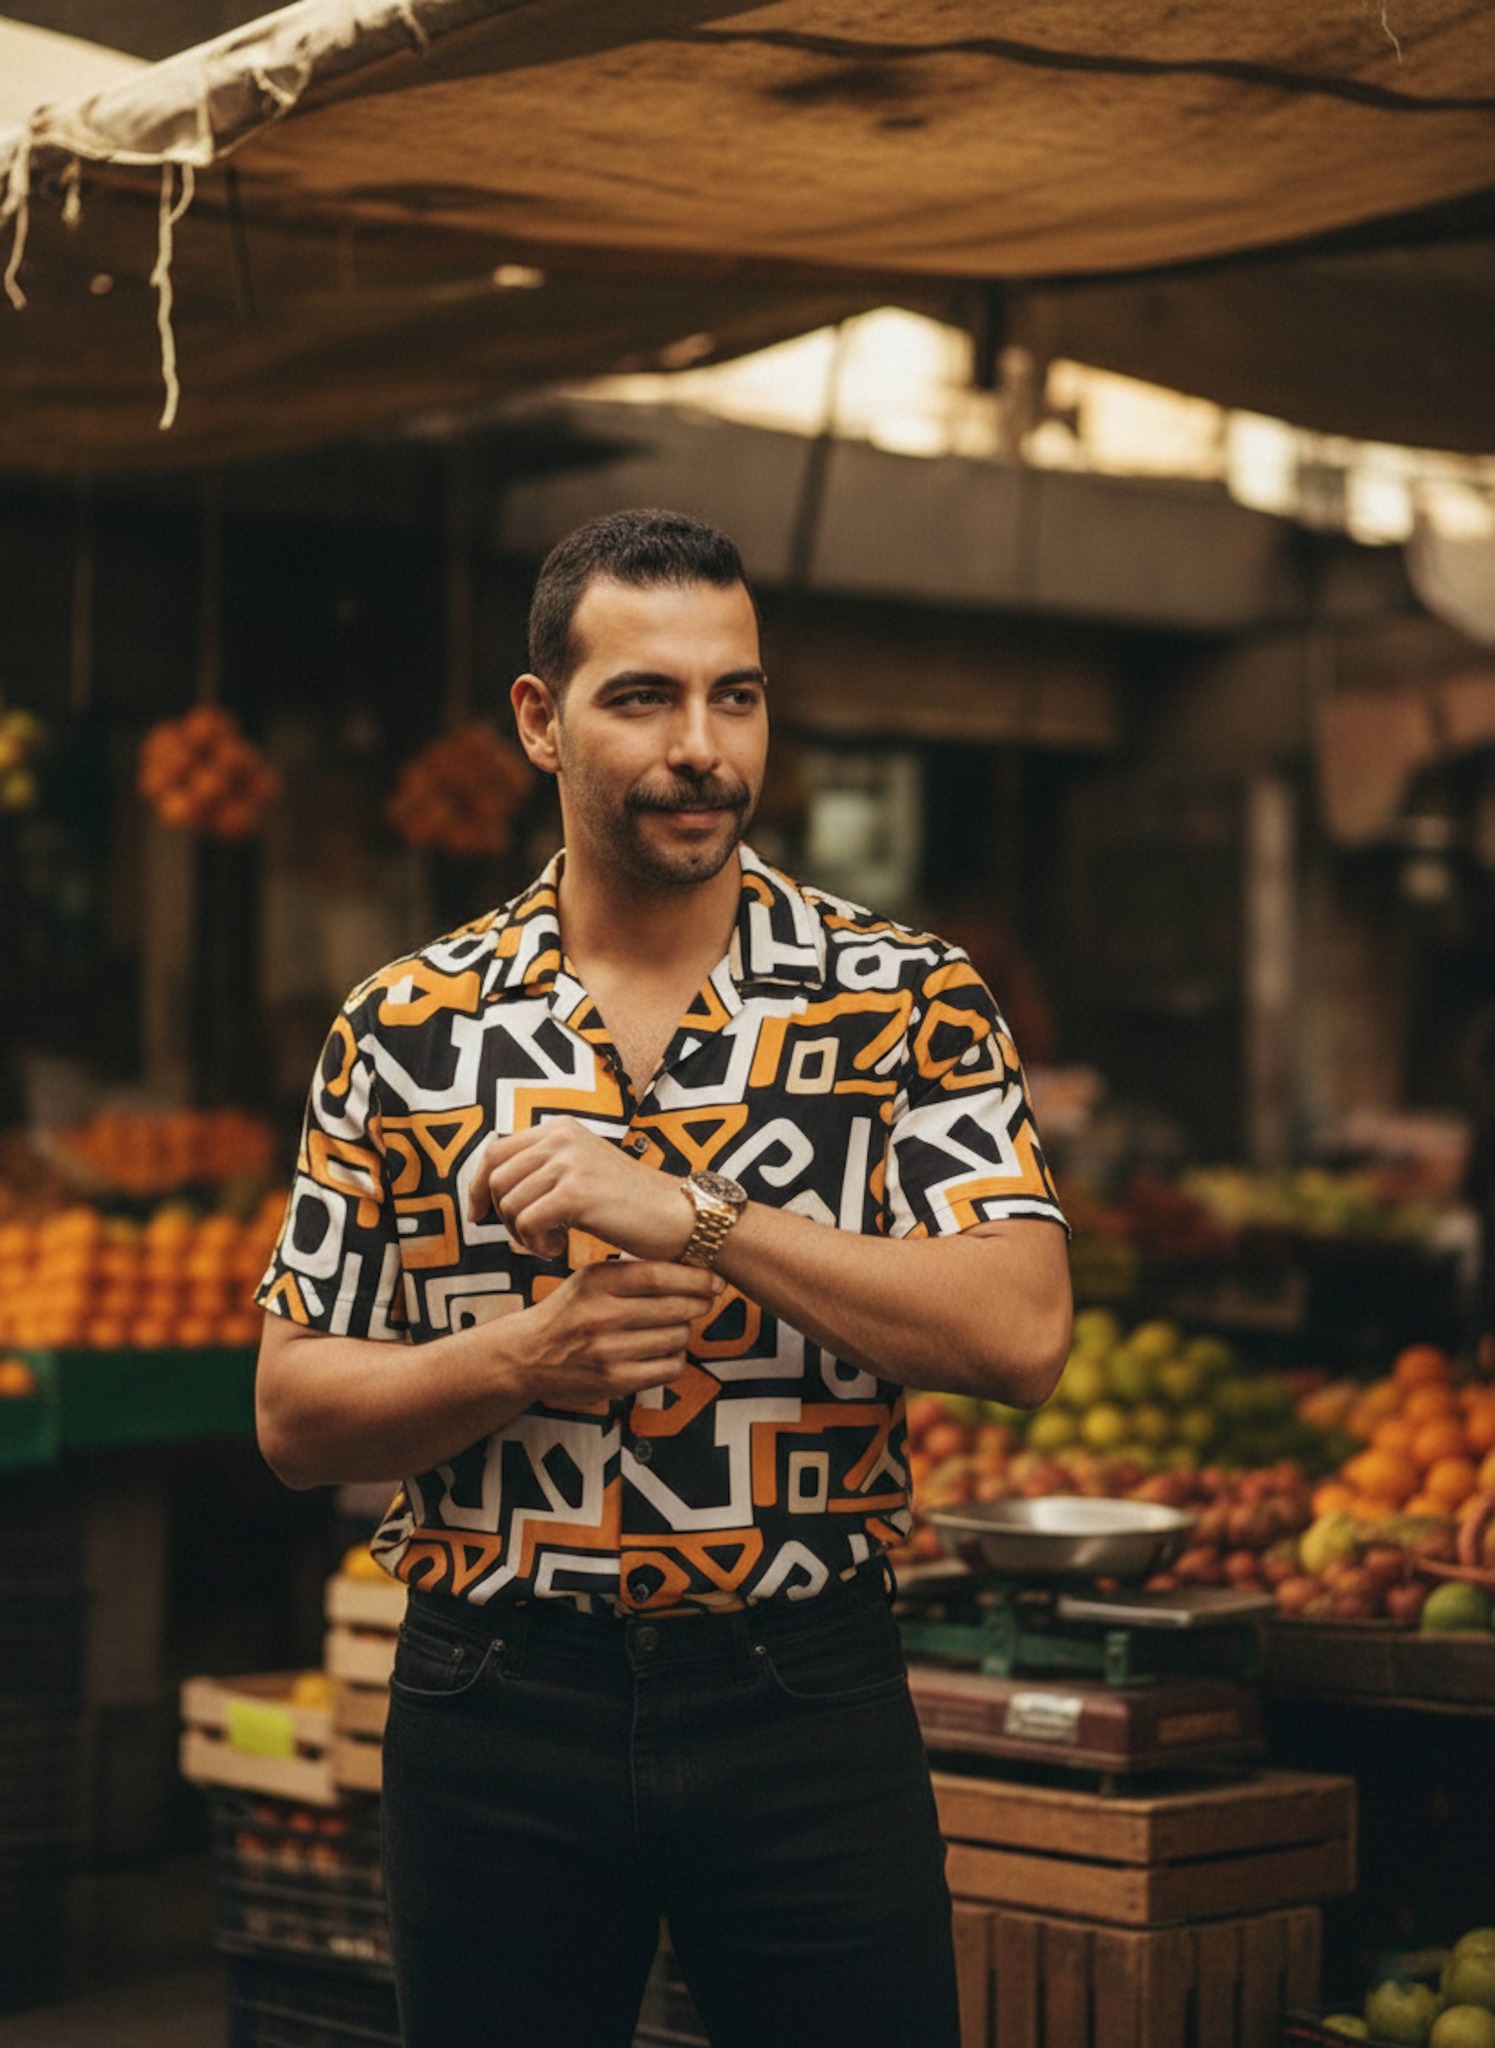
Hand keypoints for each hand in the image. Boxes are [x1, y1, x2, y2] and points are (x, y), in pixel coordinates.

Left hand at [467, 1119, 694, 1262]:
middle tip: (529, 1238)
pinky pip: (526, 1222)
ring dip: (521, 1234)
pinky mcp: (576, 1192)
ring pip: (508, 1203)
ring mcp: (569, 1162)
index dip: (476, 1187)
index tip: (478, 1216)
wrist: (677, 1217)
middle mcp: (561, 1136)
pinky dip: (535, 1244)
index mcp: (560, 1129)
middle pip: (495, 1178)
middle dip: (502, 1216)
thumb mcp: (582, 1172)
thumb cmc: (630, 1205)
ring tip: (550, 1244)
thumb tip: (490, 1188)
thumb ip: (544, 1170)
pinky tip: (558, 1250)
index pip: (494, 1151)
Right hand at [509, 1259, 721, 1407]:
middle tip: (705, 1300)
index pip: (659, 1276)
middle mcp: (601, 1316)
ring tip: (677, 1324)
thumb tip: (693, 1265)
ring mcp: (608, 1352)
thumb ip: (633, 1271)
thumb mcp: (591, 1279)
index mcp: (597, 1282)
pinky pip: (669, 1368)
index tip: (715, 1279)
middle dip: (699, 1304)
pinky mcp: (614, 1382)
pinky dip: (677, 1357)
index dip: (695, 1277)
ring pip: (676, 1338)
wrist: (528, 1355)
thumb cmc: (570, 1311)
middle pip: (674, 1308)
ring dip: (686, 1330)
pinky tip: (667, 1350)